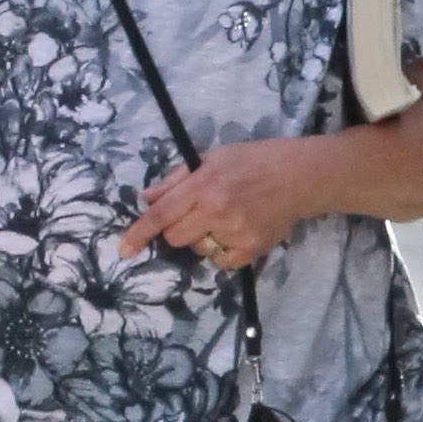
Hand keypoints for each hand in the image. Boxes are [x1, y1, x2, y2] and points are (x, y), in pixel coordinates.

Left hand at [118, 138, 320, 268]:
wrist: (298, 176)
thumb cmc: (251, 161)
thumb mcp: (210, 158)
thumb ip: (175, 179)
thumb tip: (146, 199)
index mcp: (202, 185)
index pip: (161, 214)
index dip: (139, 233)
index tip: (124, 250)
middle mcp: (216, 211)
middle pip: (175, 238)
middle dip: (178, 229)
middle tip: (198, 214)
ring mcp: (235, 232)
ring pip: (198, 250)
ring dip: (203, 239)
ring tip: (224, 220)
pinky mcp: (252, 248)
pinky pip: (221, 263)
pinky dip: (223, 252)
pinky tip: (236, 233)